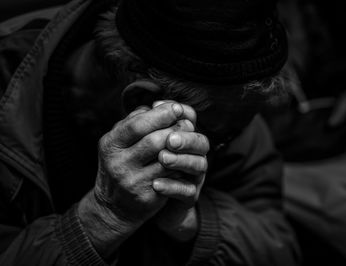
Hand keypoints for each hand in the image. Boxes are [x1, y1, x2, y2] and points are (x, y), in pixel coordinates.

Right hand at [78, 102, 196, 257]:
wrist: (114, 207)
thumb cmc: (120, 165)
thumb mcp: (118, 142)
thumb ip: (134, 122)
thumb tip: (157, 105)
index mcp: (110, 145)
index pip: (137, 125)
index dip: (160, 114)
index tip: (176, 108)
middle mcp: (118, 164)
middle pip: (154, 141)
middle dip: (175, 129)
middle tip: (188, 123)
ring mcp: (132, 182)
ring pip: (166, 160)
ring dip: (183, 147)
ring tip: (190, 138)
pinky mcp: (147, 197)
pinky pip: (172, 177)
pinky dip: (182, 165)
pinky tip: (186, 157)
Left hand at [150, 101, 208, 241]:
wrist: (140, 201)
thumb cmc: (144, 164)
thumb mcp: (144, 141)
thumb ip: (150, 122)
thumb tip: (154, 104)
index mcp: (184, 136)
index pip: (192, 120)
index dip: (184, 115)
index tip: (171, 112)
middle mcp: (193, 154)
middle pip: (202, 142)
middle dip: (186, 139)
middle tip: (170, 140)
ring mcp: (193, 176)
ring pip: (199, 165)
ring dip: (181, 161)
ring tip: (162, 158)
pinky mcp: (189, 197)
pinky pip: (187, 191)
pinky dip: (173, 187)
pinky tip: (156, 184)